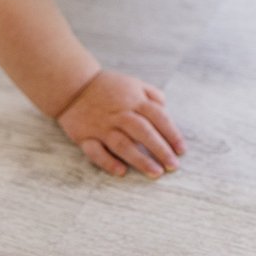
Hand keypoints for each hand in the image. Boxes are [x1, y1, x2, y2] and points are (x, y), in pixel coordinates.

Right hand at [56, 70, 186, 178]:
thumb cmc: (108, 86)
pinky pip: (96, 151)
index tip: (182, 150)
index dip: (171, 133)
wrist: (73, 84)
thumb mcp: (133, 83)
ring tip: (155, 173)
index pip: (158, 117)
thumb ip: (152, 95)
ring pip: (123, 144)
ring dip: (140, 159)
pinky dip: (108, 162)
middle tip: (173, 166)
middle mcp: (119, 114)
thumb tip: (166, 109)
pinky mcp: (85, 136)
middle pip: (143, 132)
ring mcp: (102, 126)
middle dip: (160, 149)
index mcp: (133, 100)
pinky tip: (121, 171)